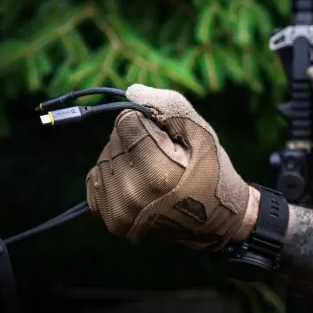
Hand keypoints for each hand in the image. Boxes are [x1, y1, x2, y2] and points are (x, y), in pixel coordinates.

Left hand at [85, 84, 258, 250]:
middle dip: (135, 139)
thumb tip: (130, 91)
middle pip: (113, 140)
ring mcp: (119, 213)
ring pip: (104, 159)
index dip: (147, 121)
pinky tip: (137, 183)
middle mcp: (131, 196)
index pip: (126, 122)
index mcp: (156, 173)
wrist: (217, 219)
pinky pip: (96, 180)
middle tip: (164, 157)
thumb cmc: (212, 170)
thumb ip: (167, 105)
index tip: (167, 138)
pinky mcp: (112, 221)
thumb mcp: (200, 131)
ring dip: (124, 157)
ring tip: (153, 171)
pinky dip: (113, 176)